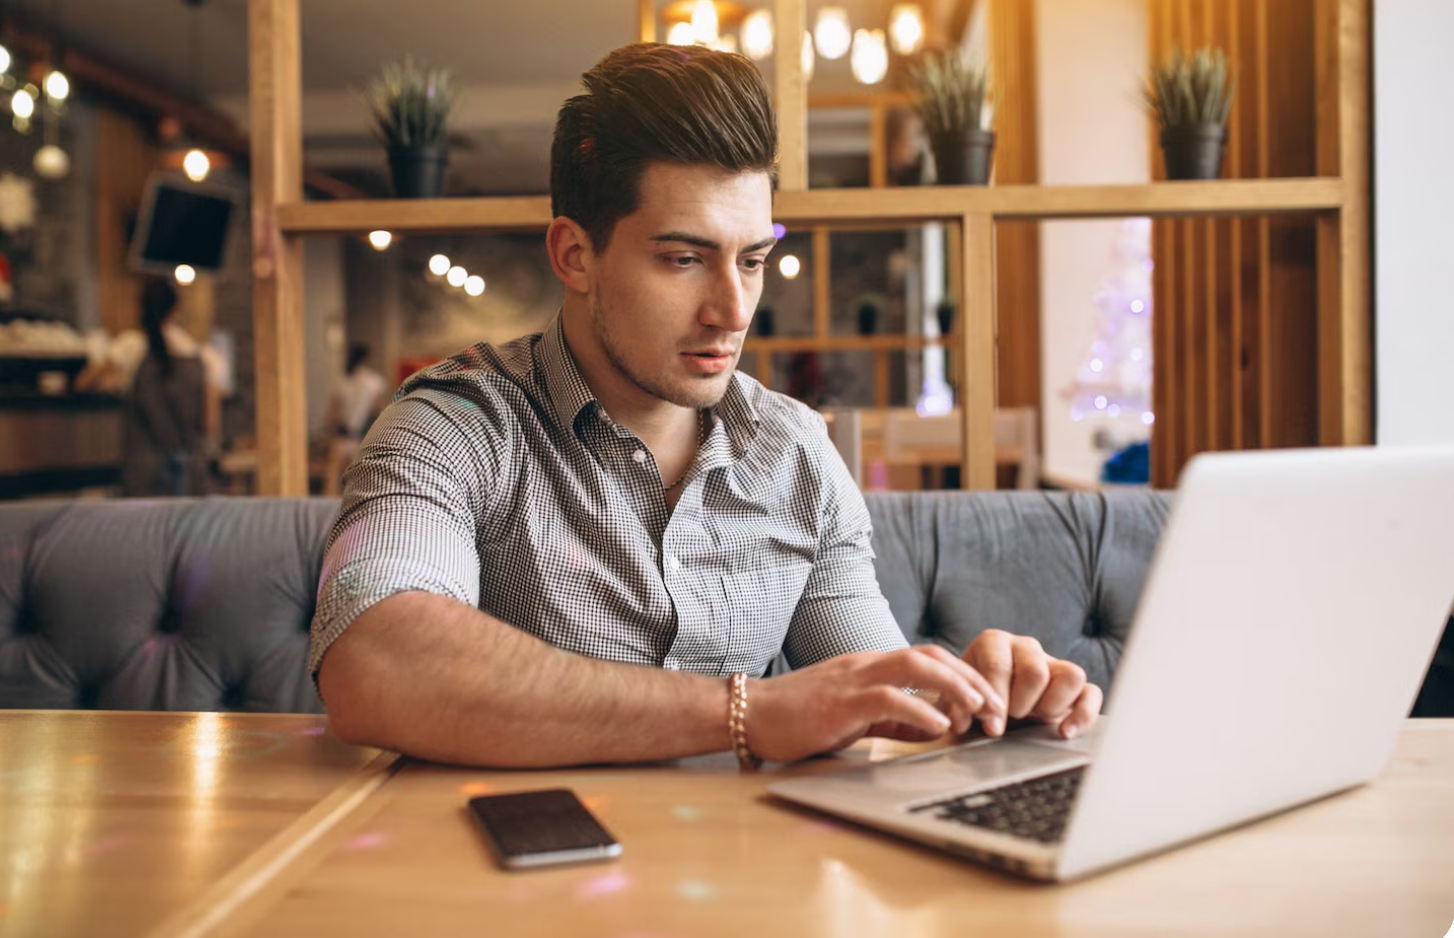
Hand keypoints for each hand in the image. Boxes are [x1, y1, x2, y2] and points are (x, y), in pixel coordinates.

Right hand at [747, 646, 1006, 761]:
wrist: (749, 714)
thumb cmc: (797, 717)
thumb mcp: (855, 717)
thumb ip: (892, 718)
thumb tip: (932, 727)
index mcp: (871, 665)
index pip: (930, 657)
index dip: (965, 675)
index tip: (988, 704)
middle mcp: (867, 663)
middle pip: (932, 654)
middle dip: (972, 678)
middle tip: (998, 709)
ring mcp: (854, 678)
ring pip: (917, 666)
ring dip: (955, 687)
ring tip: (979, 711)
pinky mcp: (841, 700)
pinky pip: (888, 697)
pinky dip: (919, 709)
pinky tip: (939, 727)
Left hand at [961, 630, 1101, 739]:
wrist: (988, 704)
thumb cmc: (972, 698)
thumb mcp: (959, 699)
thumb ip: (957, 707)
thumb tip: (963, 722)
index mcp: (994, 643)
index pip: (998, 665)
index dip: (996, 699)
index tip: (992, 726)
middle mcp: (1026, 647)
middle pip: (1035, 672)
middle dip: (1021, 704)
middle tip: (1011, 717)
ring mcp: (1053, 663)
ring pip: (1070, 675)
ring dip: (1051, 705)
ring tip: (1033, 718)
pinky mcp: (1075, 686)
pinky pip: (1092, 693)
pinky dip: (1083, 715)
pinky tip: (1065, 732)